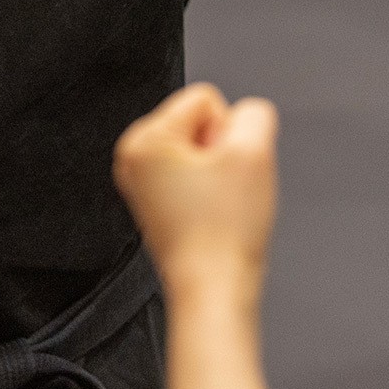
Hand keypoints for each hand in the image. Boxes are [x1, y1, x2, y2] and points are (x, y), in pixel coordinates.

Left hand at [115, 83, 279, 302]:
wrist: (215, 289)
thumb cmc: (223, 234)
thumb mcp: (254, 151)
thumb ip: (255, 113)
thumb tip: (246, 116)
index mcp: (143, 140)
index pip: (207, 99)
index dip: (228, 132)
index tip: (224, 171)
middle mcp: (133, 158)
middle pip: (201, 123)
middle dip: (222, 152)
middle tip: (222, 191)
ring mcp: (142, 183)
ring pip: (201, 150)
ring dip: (219, 173)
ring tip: (217, 206)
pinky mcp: (157, 203)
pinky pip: (195, 176)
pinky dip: (210, 192)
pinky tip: (212, 217)